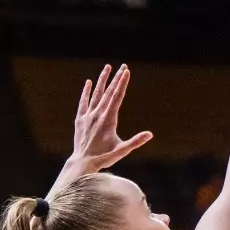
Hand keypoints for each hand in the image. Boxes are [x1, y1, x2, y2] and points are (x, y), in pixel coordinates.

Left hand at [55, 63, 152, 189]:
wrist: (83, 162)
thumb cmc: (104, 158)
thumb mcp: (122, 150)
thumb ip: (136, 141)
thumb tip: (150, 134)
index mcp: (109, 119)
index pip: (117, 97)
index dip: (122, 83)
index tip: (126, 71)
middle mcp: (98, 114)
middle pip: (109, 92)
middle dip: (116, 78)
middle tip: (122, 66)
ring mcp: (88, 116)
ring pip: (96, 94)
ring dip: (102, 80)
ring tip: (107, 67)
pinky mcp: (80, 119)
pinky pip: (83, 102)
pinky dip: (86, 92)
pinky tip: (89, 83)